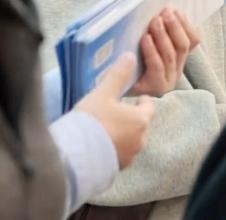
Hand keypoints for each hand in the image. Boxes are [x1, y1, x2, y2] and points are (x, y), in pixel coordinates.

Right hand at [74, 53, 154, 167]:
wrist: (76, 155)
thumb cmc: (92, 120)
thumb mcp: (104, 93)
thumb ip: (118, 75)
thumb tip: (129, 56)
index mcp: (141, 120)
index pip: (149, 107)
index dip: (143, 102)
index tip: (138, 98)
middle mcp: (140, 139)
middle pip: (141, 125)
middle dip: (132, 118)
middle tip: (119, 112)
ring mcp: (130, 156)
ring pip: (132, 141)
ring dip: (124, 134)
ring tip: (108, 128)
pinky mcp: (118, 168)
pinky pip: (120, 155)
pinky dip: (114, 148)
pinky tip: (100, 144)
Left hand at [128, 8, 199, 96]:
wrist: (113, 88)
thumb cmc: (128, 62)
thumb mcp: (145, 43)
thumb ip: (156, 31)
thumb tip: (160, 10)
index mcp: (179, 58)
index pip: (193, 40)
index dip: (186, 24)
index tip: (175, 10)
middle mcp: (176, 70)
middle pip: (183, 46)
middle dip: (175, 27)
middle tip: (165, 13)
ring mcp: (167, 80)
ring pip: (170, 55)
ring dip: (163, 35)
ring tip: (155, 21)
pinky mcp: (154, 87)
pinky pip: (157, 66)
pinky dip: (152, 50)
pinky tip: (145, 38)